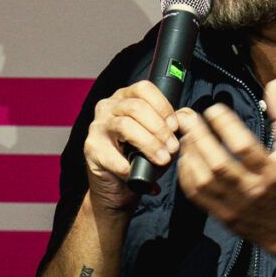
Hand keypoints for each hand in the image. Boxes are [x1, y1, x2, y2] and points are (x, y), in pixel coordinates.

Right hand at [80, 81, 178, 215]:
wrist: (116, 187)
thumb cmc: (137, 159)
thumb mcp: (157, 138)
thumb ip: (169, 126)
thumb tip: (184, 119)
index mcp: (124, 98)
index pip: (144, 89)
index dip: (163, 106)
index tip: (175, 126)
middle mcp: (107, 108)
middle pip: (136, 107)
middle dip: (159, 128)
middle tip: (172, 147)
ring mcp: (97, 127)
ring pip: (126, 126)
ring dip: (149, 144)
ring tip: (162, 159)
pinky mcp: (91, 149)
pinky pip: (114, 156)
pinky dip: (130, 167)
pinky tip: (138, 173)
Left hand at [172, 75, 275, 255]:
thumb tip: (274, 83)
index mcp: (273, 172)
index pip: (245, 146)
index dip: (226, 125)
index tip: (214, 109)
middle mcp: (253, 190)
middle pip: (219, 163)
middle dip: (199, 136)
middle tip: (186, 116)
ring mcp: (235, 205)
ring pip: (204, 180)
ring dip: (190, 154)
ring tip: (185, 135)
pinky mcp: (222, 216)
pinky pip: (196, 195)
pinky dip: (186, 175)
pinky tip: (186, 158)